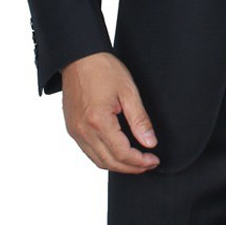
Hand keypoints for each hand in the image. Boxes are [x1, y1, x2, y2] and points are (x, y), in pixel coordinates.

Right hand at [61, 51, 160, 173]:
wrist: (79, 56)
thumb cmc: (103, 68)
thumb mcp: (128, 91)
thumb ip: (140, 120)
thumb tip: (150, 142)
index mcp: (98, 122)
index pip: (122, 154)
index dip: (140, 161)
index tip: (153, 159)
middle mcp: (83, 131)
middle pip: (109, 162)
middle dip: (131, 167)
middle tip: (148, 163)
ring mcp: (74, 131)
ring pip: (97, 160)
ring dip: (117, 165)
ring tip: (135, 161)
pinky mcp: (71, 128)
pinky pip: (88, 151)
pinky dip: (104, 156)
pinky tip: (117, 151)